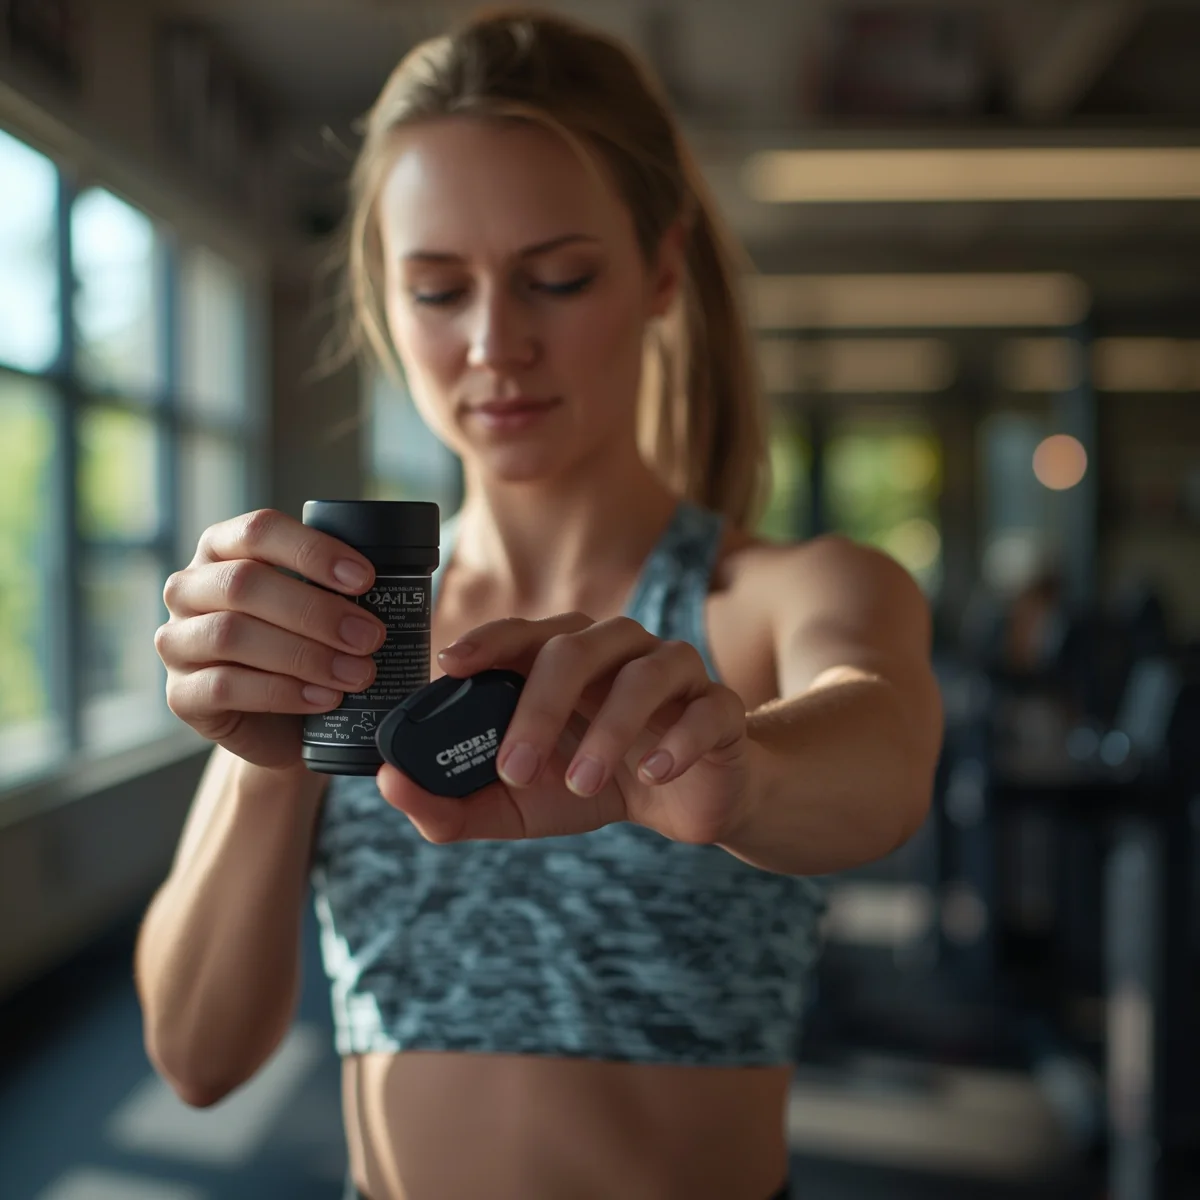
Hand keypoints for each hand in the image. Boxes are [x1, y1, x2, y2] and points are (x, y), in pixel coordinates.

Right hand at [154, 509, 386, 768]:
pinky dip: (282, 692)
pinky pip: (223, 686)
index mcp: (224, 548)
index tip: (366, 578)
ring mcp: (177, 641)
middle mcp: (191, 587)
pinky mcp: (181, 695)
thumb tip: (402, 576)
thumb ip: (344, 585)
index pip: (259, 529)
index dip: (312, 551)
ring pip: (231, 635)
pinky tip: (324, 698)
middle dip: (318, 611)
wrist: (288, 723)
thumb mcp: (324, 605)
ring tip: (358, 674)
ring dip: (306, 655)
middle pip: (245, 584)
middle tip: (372, 636)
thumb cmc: (311, 646)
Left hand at [375, 612, 754, 844]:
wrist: (687, 802)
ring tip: (580, 784)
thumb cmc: (595, 785)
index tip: (450, 665)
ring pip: (641, 673)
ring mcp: (673, 672)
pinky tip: (654, 774)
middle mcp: (617, 650)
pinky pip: (706, 708)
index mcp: (564, 659)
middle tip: (514, 769)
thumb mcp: (518, 804)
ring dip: (607, 728)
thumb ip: (453, 801)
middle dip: (538, 706)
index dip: (488, 641)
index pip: (522, 633)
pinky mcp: (720, 707)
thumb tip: (388, 784)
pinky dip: (678, 739)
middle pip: (574, 648)